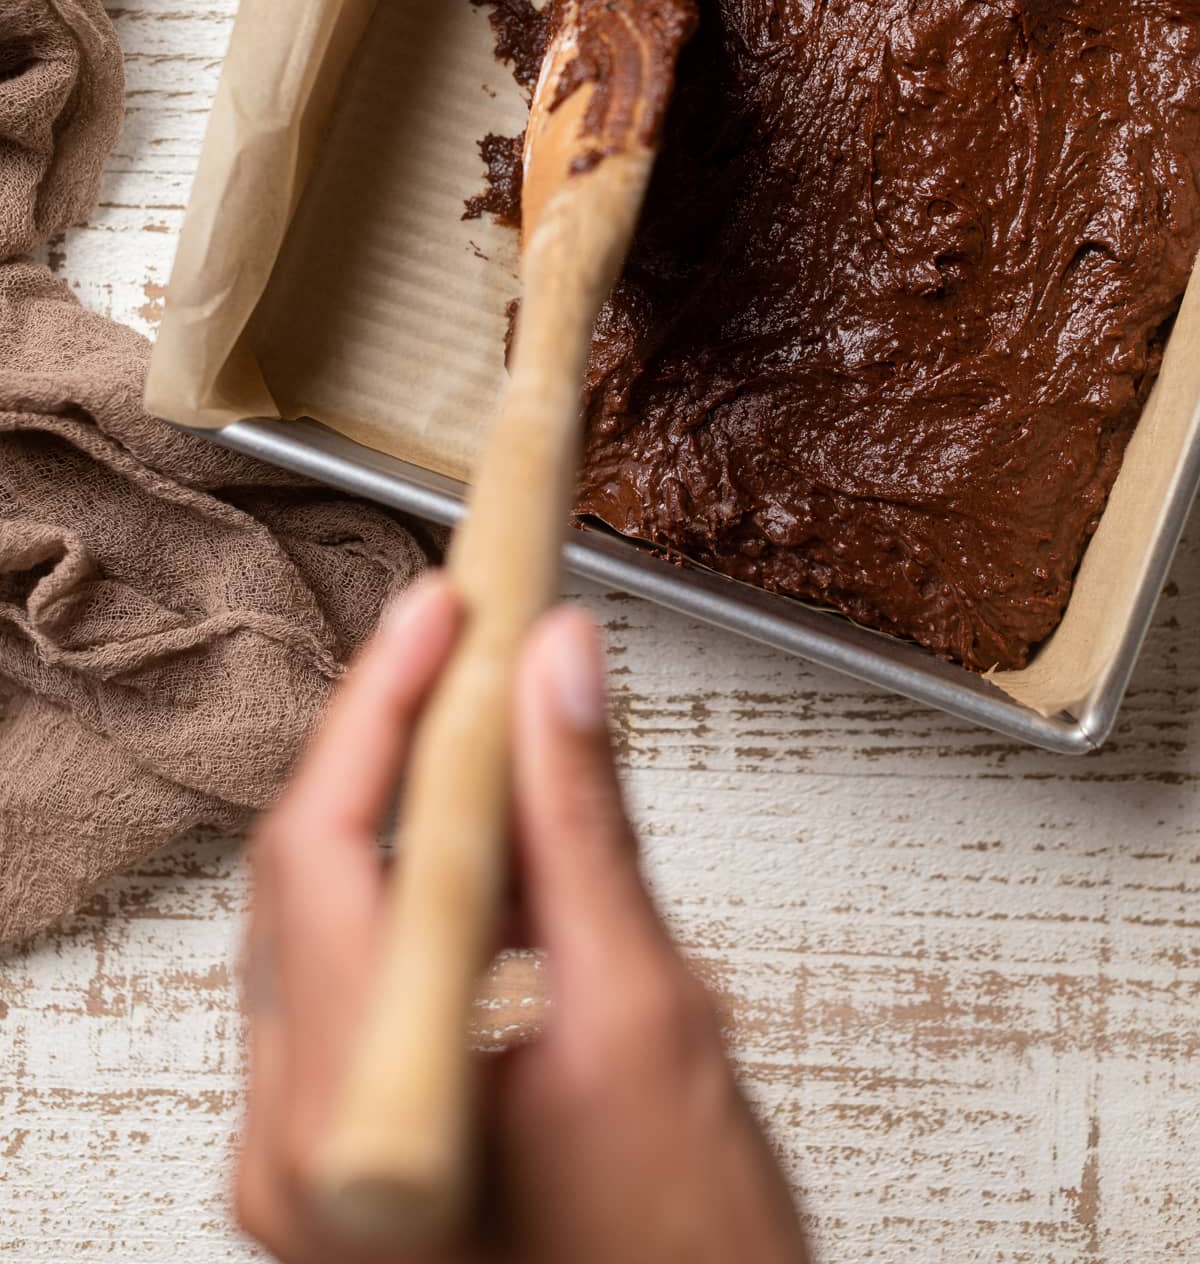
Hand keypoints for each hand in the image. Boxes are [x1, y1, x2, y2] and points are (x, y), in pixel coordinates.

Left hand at [235, 573, 808, 1263]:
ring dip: (407, 818)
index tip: (446, 604)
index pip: (332, 842)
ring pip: (324, 927)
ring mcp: (301, 1169)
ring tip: (492, 729)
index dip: (386, 699)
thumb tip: (556, 675)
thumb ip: (587, 832)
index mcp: (355, 1118)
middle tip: (469, 642)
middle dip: (392, 741)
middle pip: (308, 875)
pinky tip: (490, 859)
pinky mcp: (335, 1170)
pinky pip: (346, 995)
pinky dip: (413, 907)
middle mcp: (292, 1150)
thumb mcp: (651, 1023)